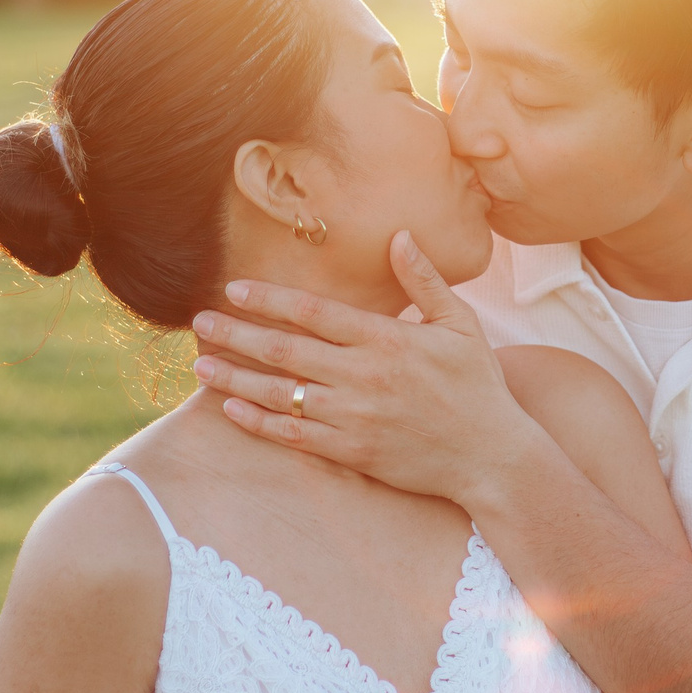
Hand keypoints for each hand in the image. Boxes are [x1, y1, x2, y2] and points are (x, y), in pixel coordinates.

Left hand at [191, 231, 553, 506]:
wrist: (493, 456)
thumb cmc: (478, 386)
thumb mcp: (461, 325)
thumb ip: (425, 281)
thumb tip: (400, 236)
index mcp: (387, 339)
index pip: (314, 313)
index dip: (269, 299)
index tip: (234, 290)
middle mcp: (364, 376)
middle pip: (285, 351)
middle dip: (237, 334)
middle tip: (198, 322)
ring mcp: (355, 417)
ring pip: (282, 394)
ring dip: (236, 379)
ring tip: (201, 365)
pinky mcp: (353, 452)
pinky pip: (295, 436)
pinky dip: (259, 423)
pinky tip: (231, 410)